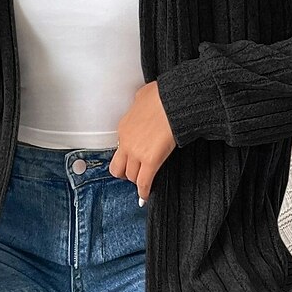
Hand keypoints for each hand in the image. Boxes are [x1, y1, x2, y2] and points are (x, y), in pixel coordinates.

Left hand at [108, 81, 176, 202]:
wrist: (172, 101)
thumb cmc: (162, 96)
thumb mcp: (143, 96)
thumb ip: (140, 104)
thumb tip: (144, 102)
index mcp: (124, 128)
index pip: (120, 149)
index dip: (127, 156)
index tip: (131, 160)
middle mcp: (126, 142)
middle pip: (118, 167)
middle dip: (125, 173)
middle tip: (132, 175)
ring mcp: (137, 153)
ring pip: (131, 176)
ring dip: (137, 180)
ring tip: (143, 183)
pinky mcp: (150, 160)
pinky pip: (144, 182)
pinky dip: (144, 191)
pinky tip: (145, 195)